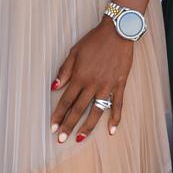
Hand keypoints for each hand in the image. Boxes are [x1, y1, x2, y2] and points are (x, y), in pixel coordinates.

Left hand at [50, 21, 133, 142]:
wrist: (117, 32)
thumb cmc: (94, 41)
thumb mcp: (74, 52)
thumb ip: (64, 71)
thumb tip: (54, 87)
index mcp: (79, 77)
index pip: (66, 100)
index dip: (58, 115)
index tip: (52, 127)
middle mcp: (92, 84)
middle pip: (78, 109)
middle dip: (68, 125)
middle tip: (61, 139)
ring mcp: (107, 86)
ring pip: (96, 111)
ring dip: (87, 126)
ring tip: (79, 138)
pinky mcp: (119, 85)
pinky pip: (118, 105)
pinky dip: (115, 118)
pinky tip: (111, 130)